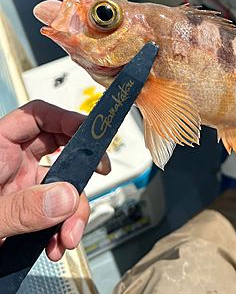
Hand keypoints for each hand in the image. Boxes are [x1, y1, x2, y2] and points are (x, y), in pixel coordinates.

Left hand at [0, 100, 110, 260]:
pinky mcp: (26, 212)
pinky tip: (56, 245)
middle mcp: (11, 163)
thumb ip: (21, 208)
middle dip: (81, 169)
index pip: (37, 116)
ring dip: (73, 212)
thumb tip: (65, 197)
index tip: (91, 132)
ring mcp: (20, 188)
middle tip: (100, 174)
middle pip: (59, 150)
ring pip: (63, 187)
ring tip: (67, 237)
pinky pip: (55, 213)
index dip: (67, 117)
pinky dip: (62, 229)